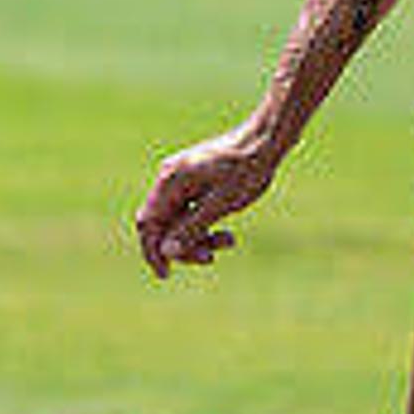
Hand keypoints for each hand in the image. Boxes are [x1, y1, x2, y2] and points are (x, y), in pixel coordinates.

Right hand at [134, 126, 281, 277]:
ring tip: (230, 241)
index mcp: (171, 181)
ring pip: (179, 221)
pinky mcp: (196, 183)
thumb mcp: (221, 204)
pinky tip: (228, 235)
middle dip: (184, 245)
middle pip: (163, 225)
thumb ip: (192, 228)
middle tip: (211, 257)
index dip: (153, 251)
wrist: (266, 139)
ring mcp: (182, 180)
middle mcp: (171, 179)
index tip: (166, 273)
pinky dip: (205, 226)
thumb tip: (167, 252)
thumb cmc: (246, 168)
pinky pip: (190, 213)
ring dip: (199, 237)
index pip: (148, 223)